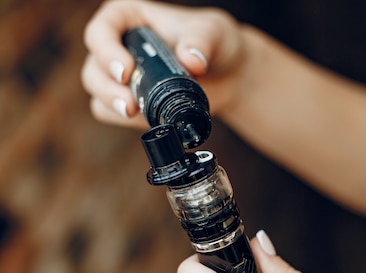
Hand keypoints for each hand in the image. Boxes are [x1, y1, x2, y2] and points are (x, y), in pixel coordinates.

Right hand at [81, 0, 246, 127]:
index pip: (101, 30)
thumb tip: (190, 61)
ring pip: (97, 91)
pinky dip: (124, 120)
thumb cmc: (216, 43)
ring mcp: (121, 75)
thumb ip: (201, 42)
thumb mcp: (213, 33)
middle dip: (107, 88)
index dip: (107, 51)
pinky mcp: (129, 100)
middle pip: (95, 67)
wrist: (229, 74)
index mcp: (128, 17)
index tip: (127, 71)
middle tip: (130, 104)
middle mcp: (118, 44)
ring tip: (136, 112)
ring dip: (112, 105)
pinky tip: (147, 120)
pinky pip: (110, 113)